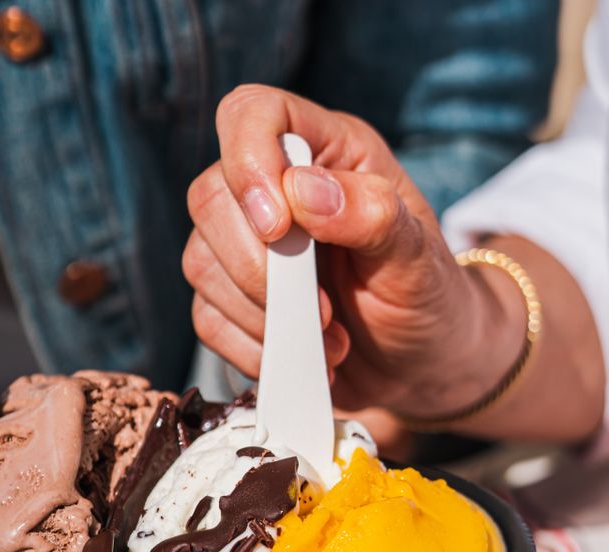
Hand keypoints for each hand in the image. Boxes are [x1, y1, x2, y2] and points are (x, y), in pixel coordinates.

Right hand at [183, 84, 520, 420]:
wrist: (421, 361)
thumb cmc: (426, 293)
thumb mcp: (417, 253)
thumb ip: (370, 213)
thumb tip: (301, 191)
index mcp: (326, 152)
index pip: (251, 114)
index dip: (247, 160)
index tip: (278, 227)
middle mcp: (276, 192)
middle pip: (210, 198)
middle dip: (257, 266)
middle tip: (322, 308)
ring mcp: (247, 249)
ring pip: (201, 263)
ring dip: (261, 315)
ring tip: (328, 339)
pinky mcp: (234, 304)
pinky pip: (208, 319)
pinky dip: (252, 348)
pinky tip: (303, 356)